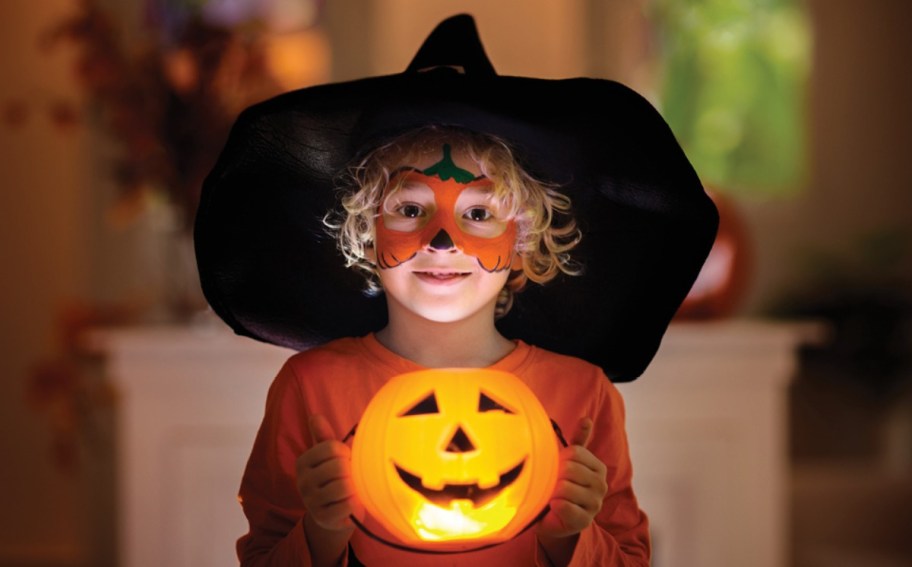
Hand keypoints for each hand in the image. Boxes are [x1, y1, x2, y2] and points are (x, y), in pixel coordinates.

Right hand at [295, 414, 362, 531]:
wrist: (336, 514)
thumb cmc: (335, 478)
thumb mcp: (329, 456)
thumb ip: (323, 436)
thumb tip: (315, 416)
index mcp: (303, 461)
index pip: (332, 448)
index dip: (346, 453)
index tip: (345, 460)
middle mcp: (302, 481)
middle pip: (339, 467)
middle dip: (351, 471)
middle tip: (350, 477)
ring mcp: (310, 502)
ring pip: (344, 487)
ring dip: (354, 488)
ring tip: (351, 490)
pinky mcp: (323, 519)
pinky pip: (348, 505)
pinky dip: (356, 503)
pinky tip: (351, 503)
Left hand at [537, 416, 608, 539]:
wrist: (554, 517)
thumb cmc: (561, 485)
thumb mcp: (569, 462)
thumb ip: (578, 441)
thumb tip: (586, 419)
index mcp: (598, 467)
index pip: (575, 452)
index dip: (559, 459)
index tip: (556, 468)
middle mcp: (601, 485)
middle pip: (569, 469)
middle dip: (554, 476)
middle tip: (552, 484)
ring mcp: (595, 504)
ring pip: (564, 488)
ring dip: (552, 492)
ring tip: (553, 496)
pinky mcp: (584, 521)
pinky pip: (563, 506)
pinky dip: (554, 506)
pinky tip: (555, 507)